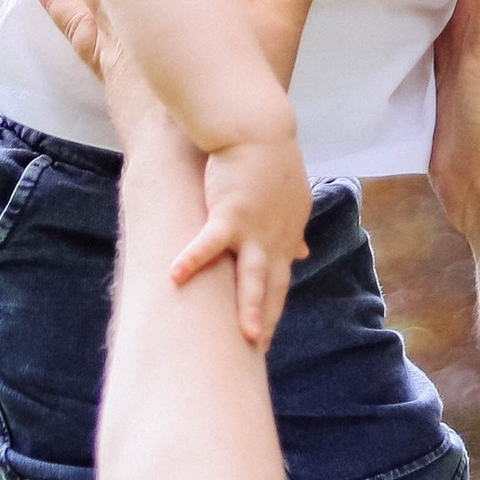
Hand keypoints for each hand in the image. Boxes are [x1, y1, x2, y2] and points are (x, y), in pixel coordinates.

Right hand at [172, 121, 315, 349]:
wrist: (259, 129)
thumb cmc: (270, 160)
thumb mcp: (293, 199)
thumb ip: (294, 229)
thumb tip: (304, 253)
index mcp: (287, 235)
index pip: (280, 279)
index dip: (273, 306)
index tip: (265, 331)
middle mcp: (274, 238)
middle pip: (272, 286)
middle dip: (267, 319)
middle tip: (260, 349)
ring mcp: (253, 229)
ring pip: (253, 276)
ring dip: (250, 308)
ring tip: (248, 337)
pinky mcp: (229, 215)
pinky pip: (208, 245)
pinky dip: (191, 261)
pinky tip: (174, 278)